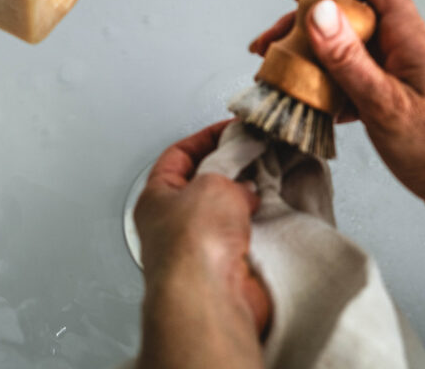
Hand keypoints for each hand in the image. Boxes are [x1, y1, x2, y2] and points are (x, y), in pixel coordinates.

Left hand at [134, 121, 268, 368]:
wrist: (210, 296)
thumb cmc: (192, 245)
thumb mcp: (212, 182)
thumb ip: (228, 175)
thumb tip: (243, 186)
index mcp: (156, 198)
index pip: (178, 155)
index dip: (205, 137)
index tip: (230, 129)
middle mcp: (173, 225)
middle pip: (204, 184)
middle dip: (230, 171)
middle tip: (251, 156)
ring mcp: (199, 249)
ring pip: (227, 213)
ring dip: (246, 201)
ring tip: (262, 186)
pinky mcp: (224, 270)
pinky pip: (245, 239)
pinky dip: (258, 228)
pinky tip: (268, 218)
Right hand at [251, 0, 424, 250]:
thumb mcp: (385, 103)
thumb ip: (349, 57)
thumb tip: (321, 12)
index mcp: (408, 38)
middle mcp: (404, 51)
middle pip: (351, 18)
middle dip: (308, 24)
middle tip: (275, 40)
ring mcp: (399, 77)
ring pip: (349, 52)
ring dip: (313, 58)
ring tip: (281, 71)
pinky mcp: (394, 104)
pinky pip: (354, 82)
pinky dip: (329, 88)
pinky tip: (313, 104)